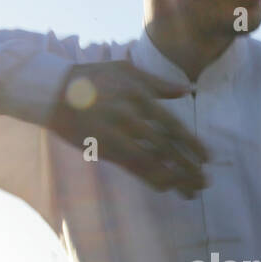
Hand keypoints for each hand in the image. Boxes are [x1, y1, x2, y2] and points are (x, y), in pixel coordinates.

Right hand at [47, 60, 210, 196]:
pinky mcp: (101, 147)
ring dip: (174, 177)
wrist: (53, 89)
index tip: (208, 159)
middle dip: (188, 166)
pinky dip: (151, 177)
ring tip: (190, 191)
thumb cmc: (92, 78)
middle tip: (205, 181)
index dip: (192, 143)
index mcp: (138, 96)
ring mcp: (115, 133)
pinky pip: (131, 166)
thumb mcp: (126, 71)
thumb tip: (186, 90)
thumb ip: (157, 83)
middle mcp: (129, 115)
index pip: (171, 124)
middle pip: (165, 145)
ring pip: (151, 159)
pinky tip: (165, 186)